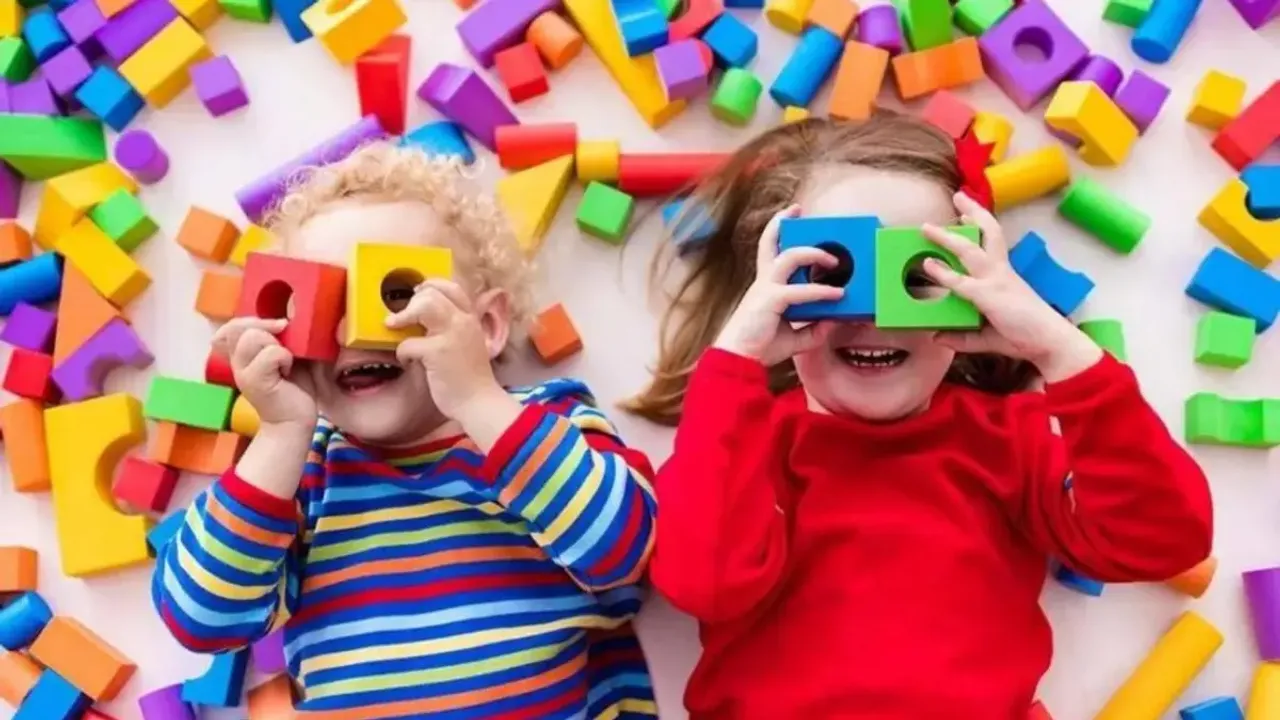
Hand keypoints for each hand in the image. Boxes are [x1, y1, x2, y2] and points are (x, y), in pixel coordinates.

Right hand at [212, 317, 317, 429]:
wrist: (295, 421)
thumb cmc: (295, 388)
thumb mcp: (287, 356)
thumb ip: (279, 339)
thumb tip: (283, 319)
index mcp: (242, 355)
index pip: (233, 325)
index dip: (253, 320)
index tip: (278, 327)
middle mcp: (238, 362)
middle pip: (240, 327)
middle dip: (266, 328)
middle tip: (286, 345)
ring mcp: (243, 372)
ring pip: (253, 337)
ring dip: (277, 345)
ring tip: (285, 363)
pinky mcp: (255, 382)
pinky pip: (271, 354)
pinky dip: (285, 358)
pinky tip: (288, 372)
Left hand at [387, 280, 511, 424]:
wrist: (479, 402)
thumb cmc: (470, 378)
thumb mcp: (469, 344)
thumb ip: (454, 329)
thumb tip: (427, 319)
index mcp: (471, 319)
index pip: (452, 287)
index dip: (431, 286)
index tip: (418, 294)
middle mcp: (463, 322)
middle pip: (433, 292)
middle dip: (412, 302)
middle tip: (401, 317)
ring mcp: (451, 335)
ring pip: (422, 305)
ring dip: (403, 316)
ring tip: (394, 326)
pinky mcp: (437, 352)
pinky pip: (408, 342)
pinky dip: (402, 353)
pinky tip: (407, 363)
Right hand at [712, 205, 844, 366]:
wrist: (738, 360)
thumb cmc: (760, 347)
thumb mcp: (795, 338)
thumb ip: (814, 329)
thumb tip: (835, 321)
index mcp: (766, 286)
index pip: (771, 252)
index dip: (778, 232)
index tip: (792, 218)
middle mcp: (764, 281)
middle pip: (770, 242)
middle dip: (783, 222)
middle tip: (799, 211)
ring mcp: (766, 288)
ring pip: (789, 256)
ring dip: (814, 253)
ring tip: (833, 261)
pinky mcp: (771, 300)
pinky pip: (800, 290)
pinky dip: (820, 291)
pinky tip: (837, 295)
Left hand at [921, 192, 1102, 382]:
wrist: (1050, 343)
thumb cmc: (1025, 336)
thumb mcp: (987, 337)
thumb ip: (963, 337)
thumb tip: (938, 338)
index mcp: (1005, 275)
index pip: (993, 241)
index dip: (981, 224)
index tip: (967, 213)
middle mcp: (1001, 272)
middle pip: (988, 233)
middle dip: (973, 212)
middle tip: (958, 196)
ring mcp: (996, 281)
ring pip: (970, 250)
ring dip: (948, 237)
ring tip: (927, 228)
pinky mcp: (990, 295)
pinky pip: (962, 282)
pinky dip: (944, 273)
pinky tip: (929, 264)